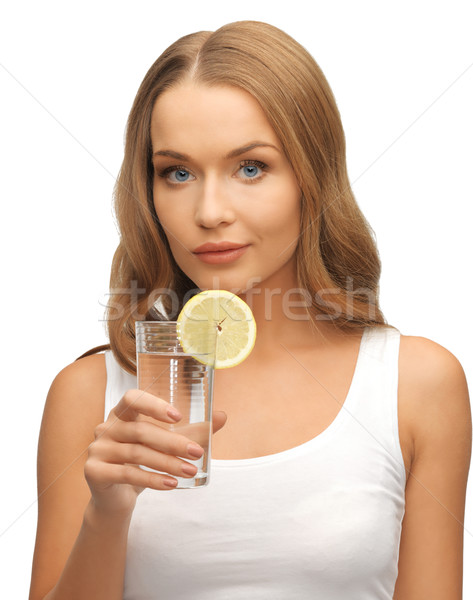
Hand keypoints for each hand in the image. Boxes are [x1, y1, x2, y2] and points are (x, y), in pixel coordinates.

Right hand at [84, 389, 226, 515]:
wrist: (116, 498)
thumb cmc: (142, 462)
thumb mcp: (167, 445)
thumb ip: (193, 431)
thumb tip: (222, 416)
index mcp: (122, 413)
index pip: (132, 398)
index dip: (154, 405)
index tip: (178, 417)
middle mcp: (106, 427)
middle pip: (141, 430)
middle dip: (173, 442)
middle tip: (197, 453)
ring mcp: (97, 449)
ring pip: (136, 453)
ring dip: (168, 463)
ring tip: (191, 471)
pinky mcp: (94, 472)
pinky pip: (127, 474)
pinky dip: (152, 479)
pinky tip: (172, 484)